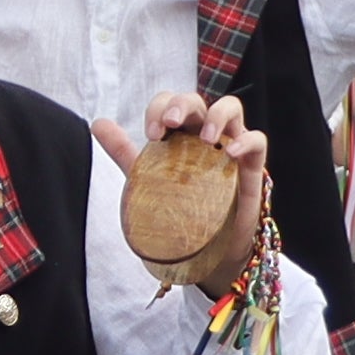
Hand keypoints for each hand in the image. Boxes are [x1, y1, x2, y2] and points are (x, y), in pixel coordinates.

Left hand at [96, 87, 274, 290]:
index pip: (170, 104)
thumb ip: (125, 152)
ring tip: (204, 136)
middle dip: (181, 105)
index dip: (159, 109)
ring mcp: (229, 148)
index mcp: (179, 134)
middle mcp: (204, 135)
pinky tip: (230, 152)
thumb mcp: (148, 179)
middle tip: (169, 123)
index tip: (151, 135)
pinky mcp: (251, 168)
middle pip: (197, 101)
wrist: (205, 253)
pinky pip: (257, 141)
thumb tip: (97, 122)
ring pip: (232, 109)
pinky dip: (246, 140)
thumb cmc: (179, 211)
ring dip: (217, 115)